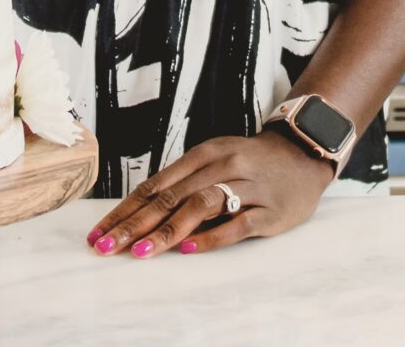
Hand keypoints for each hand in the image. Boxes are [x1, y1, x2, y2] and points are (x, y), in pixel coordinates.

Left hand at [87, 129, 335, 259]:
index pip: (154, 185)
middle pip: (170, 197)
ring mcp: (247, 188)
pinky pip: (237, 224)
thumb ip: (183, 183)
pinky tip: (190, 249)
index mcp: (203, 155)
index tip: (99, 232)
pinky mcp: (269, 210)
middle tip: (107, 247)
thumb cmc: (252, 162)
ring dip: (167, 231)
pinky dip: (212, 237)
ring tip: (141, 252)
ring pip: (200, 207)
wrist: (304, 153)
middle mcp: (222, 167)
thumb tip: (138, 213)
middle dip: (134, 224)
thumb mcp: (215, 161)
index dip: (124, 210)